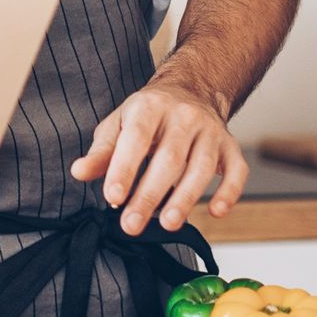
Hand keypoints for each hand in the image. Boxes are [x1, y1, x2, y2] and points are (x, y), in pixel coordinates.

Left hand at [69, 79, 248, 235]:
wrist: (190, 91)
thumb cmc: (147, 115)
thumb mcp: (118, 124)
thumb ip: (101, 152)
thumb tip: (79, 172)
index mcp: (149, 107)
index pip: (136, 139)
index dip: (124, 169)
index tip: (113, 197)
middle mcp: (184, 116)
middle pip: (169, 158)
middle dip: (150, 195)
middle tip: (131, 225)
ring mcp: (211, 131)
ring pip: (202, 167)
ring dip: (186, 198)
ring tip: (168, 223)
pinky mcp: (231, 146)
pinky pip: (236, 171)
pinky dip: (229, 192)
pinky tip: (216, 212)